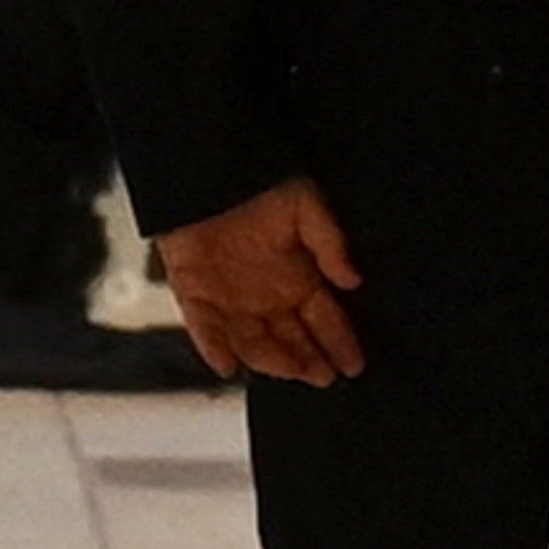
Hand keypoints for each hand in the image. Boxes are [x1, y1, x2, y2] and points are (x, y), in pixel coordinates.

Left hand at [160, 173, 365, 385]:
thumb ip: (330, 243)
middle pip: (293, 340)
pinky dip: (213, 348)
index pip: (325, 319)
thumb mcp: (307, 206)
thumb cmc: (260, 183)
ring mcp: (231, 300)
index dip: (340, 342)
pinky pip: (204, 330)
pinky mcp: (195, 294)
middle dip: (311, 361)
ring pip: (254, 342)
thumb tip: (352, 279)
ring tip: (294, 369)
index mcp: (297, 277)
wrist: (208, 171)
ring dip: (274, 360)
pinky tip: (228, 365)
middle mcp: (267, 296)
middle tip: (325, 376)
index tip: (354, 365)